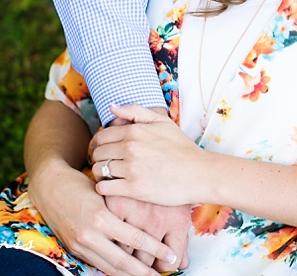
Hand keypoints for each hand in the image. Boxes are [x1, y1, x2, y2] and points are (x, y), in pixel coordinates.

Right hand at [27, 159, 179, 275]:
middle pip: (122, 261)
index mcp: (101, 216)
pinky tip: (125, 272)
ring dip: (129, 275)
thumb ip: (126, 207)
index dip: (155, 249)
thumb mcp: (107, 191)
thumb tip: (154, 219)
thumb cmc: (82, 183)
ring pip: (109, 267)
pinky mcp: (73, 249)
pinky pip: (97, 264)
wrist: (49, 186)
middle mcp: (90, 234)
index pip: (134, 238)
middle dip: (143, 272)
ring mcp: (80, 244)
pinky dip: (112, 270)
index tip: (170, 256)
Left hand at [91, 104, 210, 206]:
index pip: (102, 136)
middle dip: (101, 158)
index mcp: (134, 131)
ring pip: (99, 170)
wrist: (199, 173)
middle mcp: (130, 148)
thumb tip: (111, 107)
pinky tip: (114, 186)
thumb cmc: (181, 148)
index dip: (102, 144)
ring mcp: (131, 169)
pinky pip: (104, 188)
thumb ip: (135, 112)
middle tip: (110, 164)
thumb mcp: (162, 122)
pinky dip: (105, 188)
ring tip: (113, 175)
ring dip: (102, 174)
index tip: (109, 151)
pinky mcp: (133, 189)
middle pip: (98, 153)